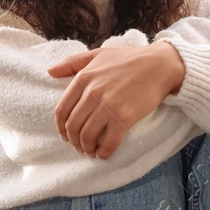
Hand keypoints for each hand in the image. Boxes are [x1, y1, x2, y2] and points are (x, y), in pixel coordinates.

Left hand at [47, 45, 183, 158]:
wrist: (160, 65)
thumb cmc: (129, 59)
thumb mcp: (97, 54)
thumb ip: (72, 63)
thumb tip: (50, 72)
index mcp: (84, 78)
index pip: (62, 110)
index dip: (61, 128)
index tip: (66, 135)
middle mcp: (93, 92)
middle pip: (73, 126)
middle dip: (73, 141)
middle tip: (79, 146)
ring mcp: (109, 105)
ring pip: (88, 136)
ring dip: (87, 148)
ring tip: (91, 151)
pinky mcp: (125, 117)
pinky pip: (109, 142)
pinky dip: (104, 152)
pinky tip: (104, 154)